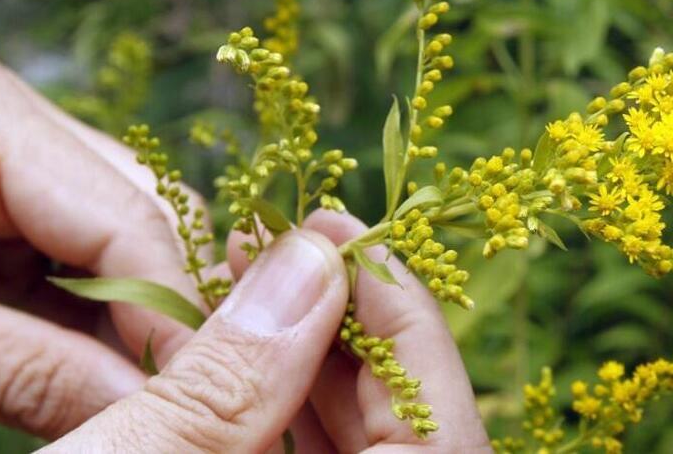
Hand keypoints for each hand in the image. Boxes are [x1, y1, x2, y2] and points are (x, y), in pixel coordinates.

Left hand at [0, 33, 208, 437]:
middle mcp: (1, 121)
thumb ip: (21, 371)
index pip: (119, 213)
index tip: (201, 402)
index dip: (171, 314)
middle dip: (158, 321)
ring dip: (132, 332)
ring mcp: (2, 168)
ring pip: (118, 253)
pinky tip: (108, 380)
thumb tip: (153, 416)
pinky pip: (77, 275)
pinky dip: (96, 334)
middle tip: (181, 409)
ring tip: (145, 401)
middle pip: (133, 221)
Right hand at [45, 212, 489, 452]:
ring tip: (249, 274)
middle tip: (288, 244)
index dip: (407, 325)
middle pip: (406, 438)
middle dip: (351, 328)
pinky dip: (273, 401)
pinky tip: (231, 343)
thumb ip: (233, 376)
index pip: (441, 444)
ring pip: (347, 448)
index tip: (347, 239)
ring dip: (309, 357)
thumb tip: (313, 259)